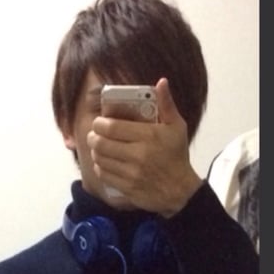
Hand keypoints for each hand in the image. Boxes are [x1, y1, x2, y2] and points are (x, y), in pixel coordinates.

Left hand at [87, 79, 202, 217]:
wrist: (181, 191)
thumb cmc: (177, 156)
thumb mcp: (177, 127)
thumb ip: (167, 104)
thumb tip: (162, 82)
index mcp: (149, 136)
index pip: (111, 127)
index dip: (99, 123)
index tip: (100, 122)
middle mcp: (139, 155)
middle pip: (101, 143)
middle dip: (93, 137)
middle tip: (94, 134)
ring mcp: (132, 174)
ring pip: (100, 159)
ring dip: (95, 152)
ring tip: (98, 147)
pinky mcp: (128, 188)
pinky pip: (104, 175)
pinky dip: (100, 168)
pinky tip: (104, 163)